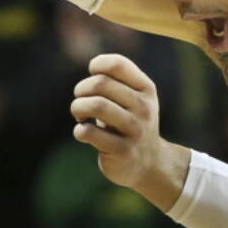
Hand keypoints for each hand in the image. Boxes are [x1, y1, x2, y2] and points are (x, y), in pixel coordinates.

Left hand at [71, 53, 177, 196]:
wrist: (149, 163)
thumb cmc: (131, 123)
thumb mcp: (134, 99)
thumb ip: (116, 81)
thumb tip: (94, 67)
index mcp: (146, 90)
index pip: (117, 64)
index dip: (97, 65)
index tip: (93, 78)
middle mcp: (144, 108)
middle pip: (100, 83)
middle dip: (81, 90)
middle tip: (81, 101)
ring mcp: (135, 130)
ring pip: (96, 105)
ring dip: (78, 108)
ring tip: (79, 116)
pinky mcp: (123, 151)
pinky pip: (89, 133)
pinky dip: (79, 130)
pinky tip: (83, 133)